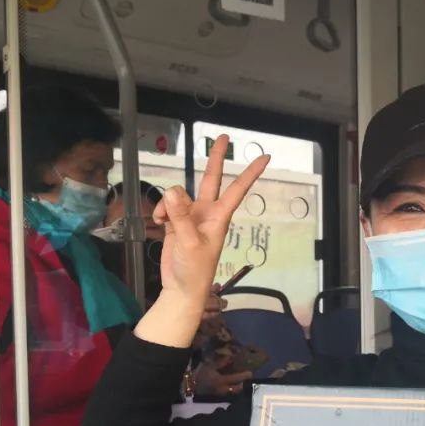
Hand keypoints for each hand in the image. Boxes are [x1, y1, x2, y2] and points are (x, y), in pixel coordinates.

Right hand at [135, 136, 267, 346]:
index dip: (250, 173)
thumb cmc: (195, 270)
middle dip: (215, 159)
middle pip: (211, 179)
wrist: (180, 289)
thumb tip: (172, 190)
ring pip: (178, 195)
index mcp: (219, 217)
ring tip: (163, 221)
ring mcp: (191, 216)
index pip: (237, 190)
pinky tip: (159, 223)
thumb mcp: (189, 243)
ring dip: (168, 203)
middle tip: (223, 136)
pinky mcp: (177, 223)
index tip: (265, 157)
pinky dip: (161, 212)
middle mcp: (207, 213)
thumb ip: (181, 216)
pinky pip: (167, 206)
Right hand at [194, 361, 251, 398]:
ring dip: (237, 388)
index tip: (250, 373)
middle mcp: (223, 389)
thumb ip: (221, 363)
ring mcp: (220, 394)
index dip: (244, 376)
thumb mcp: (210, 366)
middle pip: (237, 389)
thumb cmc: (199, 374)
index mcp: (222, 381)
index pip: (236, 379)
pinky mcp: (217, 395)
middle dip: (243, 385)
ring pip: (232, 392)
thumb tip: (230, 358)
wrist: (189, 385)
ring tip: (240, 382)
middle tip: (246, 379)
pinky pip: (227, 393)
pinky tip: (231, 385)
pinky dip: (231, 389)